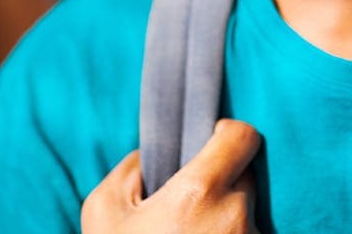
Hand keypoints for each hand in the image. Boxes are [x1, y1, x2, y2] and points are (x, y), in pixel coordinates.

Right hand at [81, 119, 261, 233]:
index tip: (211, 141)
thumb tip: (156, 153)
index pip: (244, 137)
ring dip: (225, 219)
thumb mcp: (104, 211)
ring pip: (247, 212)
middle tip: (189, 204)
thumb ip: (133, 168)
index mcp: (199, 193)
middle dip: (222, 182)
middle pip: (245, 175)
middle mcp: (234, 217)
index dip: (227, 133)